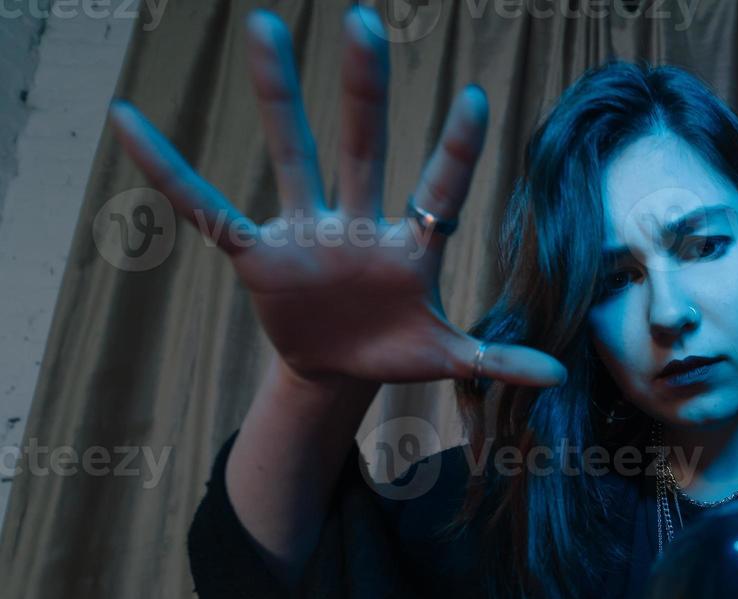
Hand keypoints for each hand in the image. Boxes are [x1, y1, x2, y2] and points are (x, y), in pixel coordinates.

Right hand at [106, 7, 564, 388]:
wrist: (340, 368)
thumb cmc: (398, 349)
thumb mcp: (447, 360)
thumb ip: (498, 361)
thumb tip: (559, 376)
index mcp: (411, 245)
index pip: (440, 187)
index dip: (456, 149)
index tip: (477, 99)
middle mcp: (360, 222)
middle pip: (364, 144)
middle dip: (363, 89)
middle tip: (363, 20)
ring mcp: (308, 230)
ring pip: (292, 151)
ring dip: (277, 95)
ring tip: (263, 25)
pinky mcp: (259, 254)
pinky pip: (205, 207)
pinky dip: (168, 171)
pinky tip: (130, 119)